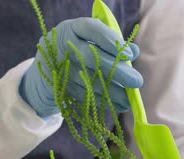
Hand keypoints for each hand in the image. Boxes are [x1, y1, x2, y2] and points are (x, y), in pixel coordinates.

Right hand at [19, 18, 142, 117]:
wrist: (46, 72)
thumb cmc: (78, 52)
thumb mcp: (92, 42)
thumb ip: (113, 44)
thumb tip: (134, 51)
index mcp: (72, 28)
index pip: (92, 29)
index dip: (111, 41)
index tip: (130, 55)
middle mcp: (63, 45)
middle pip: (92, 57)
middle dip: (118, 71)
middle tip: (137, 81)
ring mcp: (58, 67)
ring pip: (89, 81)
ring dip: (113, 92)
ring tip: (129, 99)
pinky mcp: (59, 87)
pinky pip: (84, 96)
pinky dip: (102, 102)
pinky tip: (117, 105)